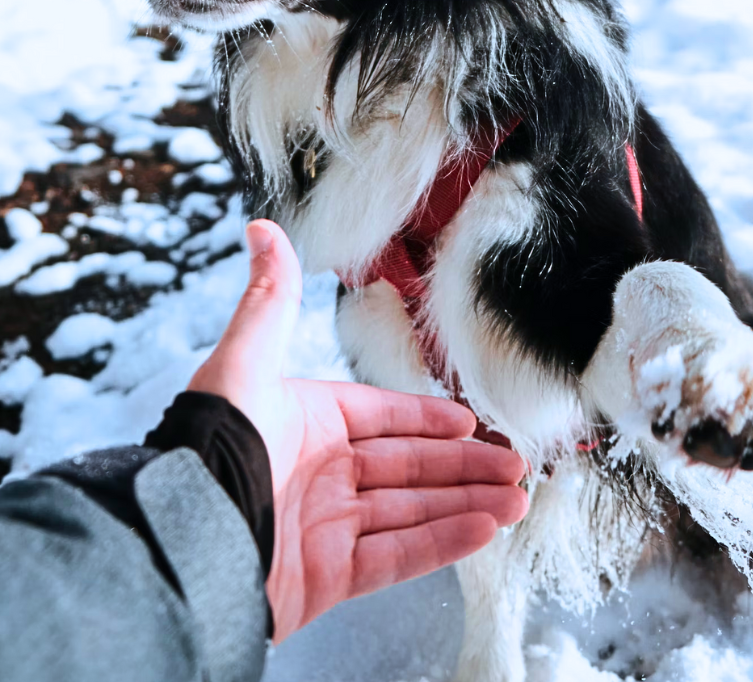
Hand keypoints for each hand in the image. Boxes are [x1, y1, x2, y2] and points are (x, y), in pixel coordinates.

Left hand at [188, 219, 527, 640]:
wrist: (182, 540)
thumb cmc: (209, 447)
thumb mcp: (242, 364)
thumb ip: (270, 301)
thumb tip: (260, 229)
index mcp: (305, 423)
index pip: (381, 416)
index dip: (426, 417)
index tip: (467, 419)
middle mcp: (319, 473)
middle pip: (408, 465)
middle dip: (464, 464)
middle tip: (514, 463)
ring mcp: (326, 527)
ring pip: (413, 509)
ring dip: (467, 502)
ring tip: (516, 498)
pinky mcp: (329, 576)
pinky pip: (399, 555)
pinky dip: (444, 542)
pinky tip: (484, 529)